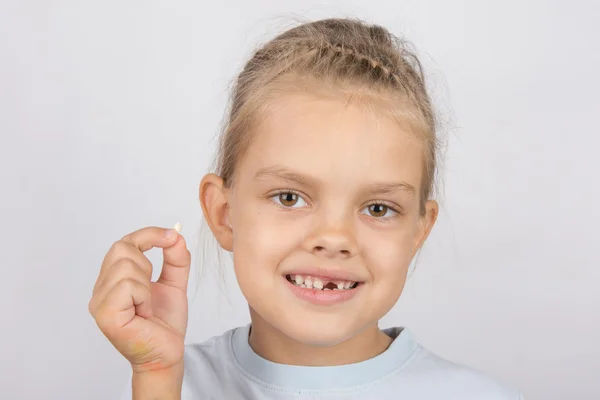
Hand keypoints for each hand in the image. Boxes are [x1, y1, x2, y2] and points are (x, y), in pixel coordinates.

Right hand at [89, 226, 190, 372]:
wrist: (167, 353)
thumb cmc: (165, 323)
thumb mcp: (175, 283)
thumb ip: (176, 259)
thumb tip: (176, 235)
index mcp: (113, 279)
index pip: (124, 242)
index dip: (148, 234)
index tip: (172, 236)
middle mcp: (101, 288)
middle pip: (121, 248)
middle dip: (147, 263)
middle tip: (151, 290)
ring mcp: (99, 301)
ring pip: (125, 266)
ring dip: (146, 285)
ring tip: (146, 306)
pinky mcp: (105, 313)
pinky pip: (127, 286)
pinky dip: (143, 297)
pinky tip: (143, 313)